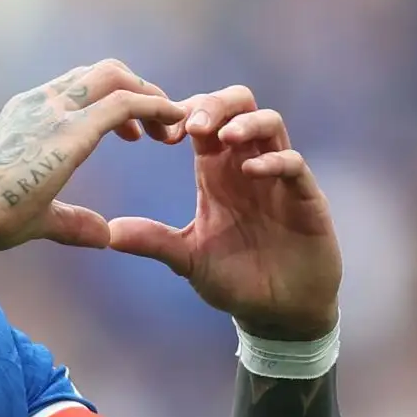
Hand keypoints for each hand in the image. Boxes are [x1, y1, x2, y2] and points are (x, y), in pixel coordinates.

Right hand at [0, 60, 186, 252]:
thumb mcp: (37, 214)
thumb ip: (72, 220)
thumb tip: (103, 234)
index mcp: (27, 113)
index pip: (78, 86)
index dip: (113, 101)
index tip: (134, 134)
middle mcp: (40, 101)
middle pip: (102, 71)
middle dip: (137, 89)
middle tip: (158, 126)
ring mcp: (53, 109)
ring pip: (116, 76)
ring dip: (150, 95)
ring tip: (170, 126)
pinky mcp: (70, 128)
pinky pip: (125, 102)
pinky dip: (155, 106)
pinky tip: (172, 122)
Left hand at [108, 86, 341, 338]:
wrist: (278, 312)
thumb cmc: (235, 279)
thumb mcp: (187, 259)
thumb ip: (155, 241)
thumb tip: (110, 233)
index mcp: (216, 171)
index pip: (203, 119)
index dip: (183, 114)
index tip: (158, 131)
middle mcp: (247, 165)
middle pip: (239, 105)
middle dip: (216, 104)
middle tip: (192, 124)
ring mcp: (279, 178)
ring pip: (270, 122)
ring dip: (245, 122)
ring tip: (222, 137)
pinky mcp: (306, 197)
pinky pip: (294, 163)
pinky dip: (273, 160)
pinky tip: (249, 171)